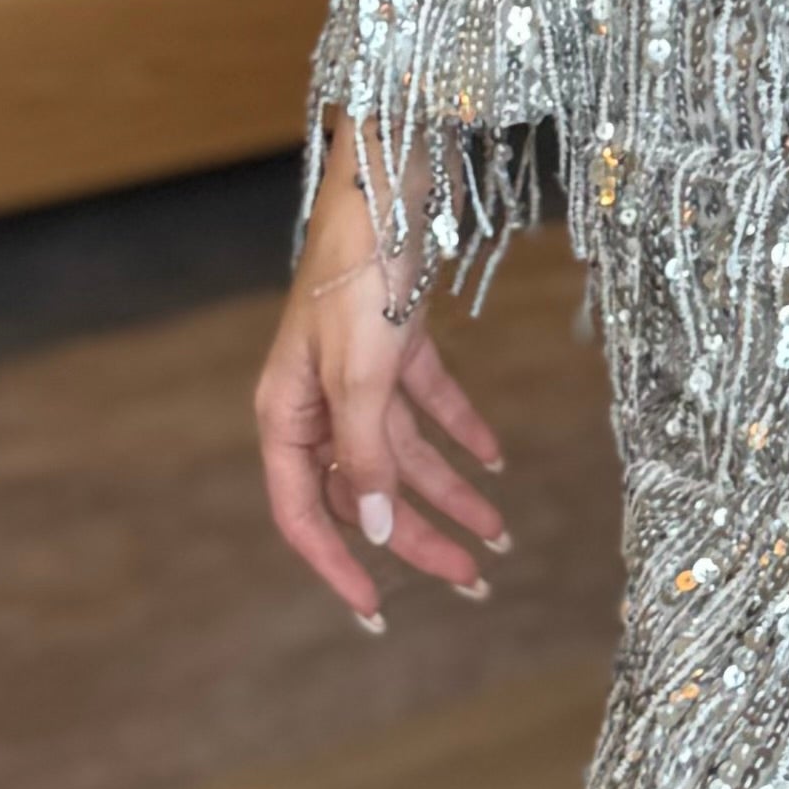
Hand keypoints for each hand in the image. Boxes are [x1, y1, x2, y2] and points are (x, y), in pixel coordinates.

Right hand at [252, 123, 508, 634]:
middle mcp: (317, 398)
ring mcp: (358, 369)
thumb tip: (371, 530)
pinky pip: (430, 404)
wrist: (390, 174)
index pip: (304, 511)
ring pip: (405, 453)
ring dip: (452, 494)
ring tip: (502, 535)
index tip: (377, 614)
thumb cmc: (360, 269)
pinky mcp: (398, 340)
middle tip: (474, 583)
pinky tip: (497, 461)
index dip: (338, 566)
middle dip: (419, 538)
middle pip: (366, 490)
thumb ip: (365, 453)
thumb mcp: (361, 372)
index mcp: (286, 412)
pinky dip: (463, 432)